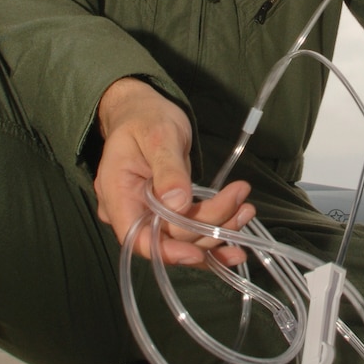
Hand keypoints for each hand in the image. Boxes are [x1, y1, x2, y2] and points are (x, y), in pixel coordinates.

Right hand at [94, 77, 253, 265]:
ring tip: (246, 208)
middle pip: (168, 237)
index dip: (167, 251)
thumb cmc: (146, 118)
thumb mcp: (159, 135)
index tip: (199, 252)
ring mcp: (149, 214)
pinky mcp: (167, 213)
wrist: (143, 111)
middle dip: (207, 226)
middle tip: (242, 202)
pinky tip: (238, 229)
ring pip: (184, 238)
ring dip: (217, 229)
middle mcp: (130, 211)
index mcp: (117, 194)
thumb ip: (168, 169)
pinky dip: (214, 232)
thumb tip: (178, 203)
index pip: (137, 238)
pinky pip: (189, 232)